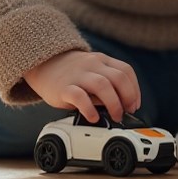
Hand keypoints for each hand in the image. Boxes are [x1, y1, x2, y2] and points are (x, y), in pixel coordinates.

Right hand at [23, 50, 140, 122]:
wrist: (43, 64)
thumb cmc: (71, 73)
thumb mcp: (92, 72)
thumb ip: (106, 85)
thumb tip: (121, 106)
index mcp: (101, 60)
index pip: (125, 71)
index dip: (134, 90)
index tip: (134, 105)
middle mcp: (92, 65)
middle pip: (118, 78)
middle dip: (127, 97)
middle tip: (126, 112)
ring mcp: (78, 75)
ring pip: (102, 85)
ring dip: (114, 104)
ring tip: (115, 116)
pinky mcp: (64, 87)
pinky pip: (79, 97)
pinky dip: (90, 109)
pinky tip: (93, 117)